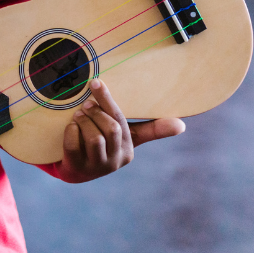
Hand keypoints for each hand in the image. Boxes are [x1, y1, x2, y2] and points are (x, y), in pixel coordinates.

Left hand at [55, 79, 184, 182]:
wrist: (76, 170)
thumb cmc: (104, 145)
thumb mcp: (125, 136)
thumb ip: (150, 128)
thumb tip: (182, 125)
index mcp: (128, 149)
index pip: (121, 121)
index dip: (108, 101)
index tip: (97, 83)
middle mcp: (116, 160)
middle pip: (111, 128)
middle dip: (95, 113)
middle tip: (85, 104)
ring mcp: (97, 166)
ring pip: (93, 138)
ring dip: (83, 122)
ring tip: (78, 116)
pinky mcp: (78, 168)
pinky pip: (73, 145)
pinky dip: (71, 131)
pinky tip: (71, 128)